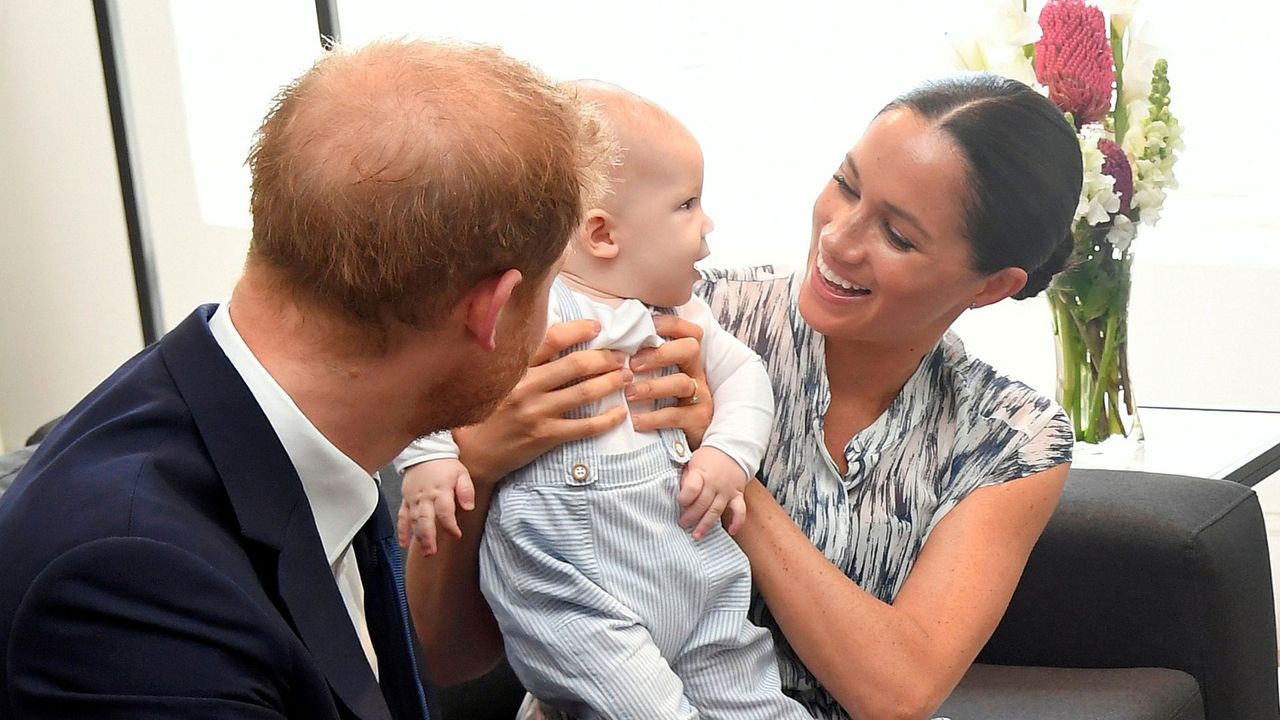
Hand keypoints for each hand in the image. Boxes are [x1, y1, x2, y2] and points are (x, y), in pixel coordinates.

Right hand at [398, 459, 474, 555]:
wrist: (426, 452)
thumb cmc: (445, 465)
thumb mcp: (462, 473)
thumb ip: (466, 490)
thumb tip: (469, 507)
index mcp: (441, 491)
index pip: (445, 511)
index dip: (450, 525)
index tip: (456, 535)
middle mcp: (426, 497)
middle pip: (425, 519)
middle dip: (428, 537)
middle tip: (432, 551)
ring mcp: (414, 499)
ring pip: (413, 520)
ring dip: (418, 537)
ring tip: (424, 551)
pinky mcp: (406, 500)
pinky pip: (402, 517)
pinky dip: (402, 531)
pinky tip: (403, 543)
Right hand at [453, 319, 630, 485]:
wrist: (472, 453)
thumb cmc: (486, 413)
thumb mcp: (496, 379)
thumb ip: (522, 362)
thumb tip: (557, 341)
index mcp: (515, 368)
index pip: (551, 339)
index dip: (579, 330)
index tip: (597, 327)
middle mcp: (526, 386)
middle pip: (575, 365)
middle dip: (604, 358)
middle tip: (620, 357)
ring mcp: (537, 413)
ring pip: (584, 393)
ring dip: (611, 383)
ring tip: (626, 377)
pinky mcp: (545, 437)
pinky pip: (584, 427)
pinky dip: (606, 419)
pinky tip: (620, 413)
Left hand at [628, 314, 713, 447]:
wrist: (686, 442)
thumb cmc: (664, 404)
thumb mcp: (659, 379)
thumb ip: (645, 362)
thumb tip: (613, 344)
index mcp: (687, 360)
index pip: (688, 331)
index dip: (670, 324)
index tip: (646, 325)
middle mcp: (697, 374)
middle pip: (690, 348)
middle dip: (660, 352)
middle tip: (632, 364)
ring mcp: (700, 397)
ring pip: (681, 382)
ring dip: (651, 386)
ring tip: (627, 393)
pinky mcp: (697, 420)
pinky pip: (675, 415)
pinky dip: (653, 417)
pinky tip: (635, 420)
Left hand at [677, 446, 747, 539]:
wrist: (731, 448)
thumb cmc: (708, 457)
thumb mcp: (692, 461)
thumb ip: (687, 478)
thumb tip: (682, 496)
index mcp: (701, 473)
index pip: (692, 489)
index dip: (684, 498)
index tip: (679, 503)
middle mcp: (715, 483)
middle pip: (702, 504)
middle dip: (691, 516)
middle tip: (683, 523)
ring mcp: (727, 490)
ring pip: (716, 511)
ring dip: (706, 524)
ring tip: (697, 535)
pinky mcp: (737, 495)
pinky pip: (740, 510)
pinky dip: (737, 522)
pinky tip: (731, 531)